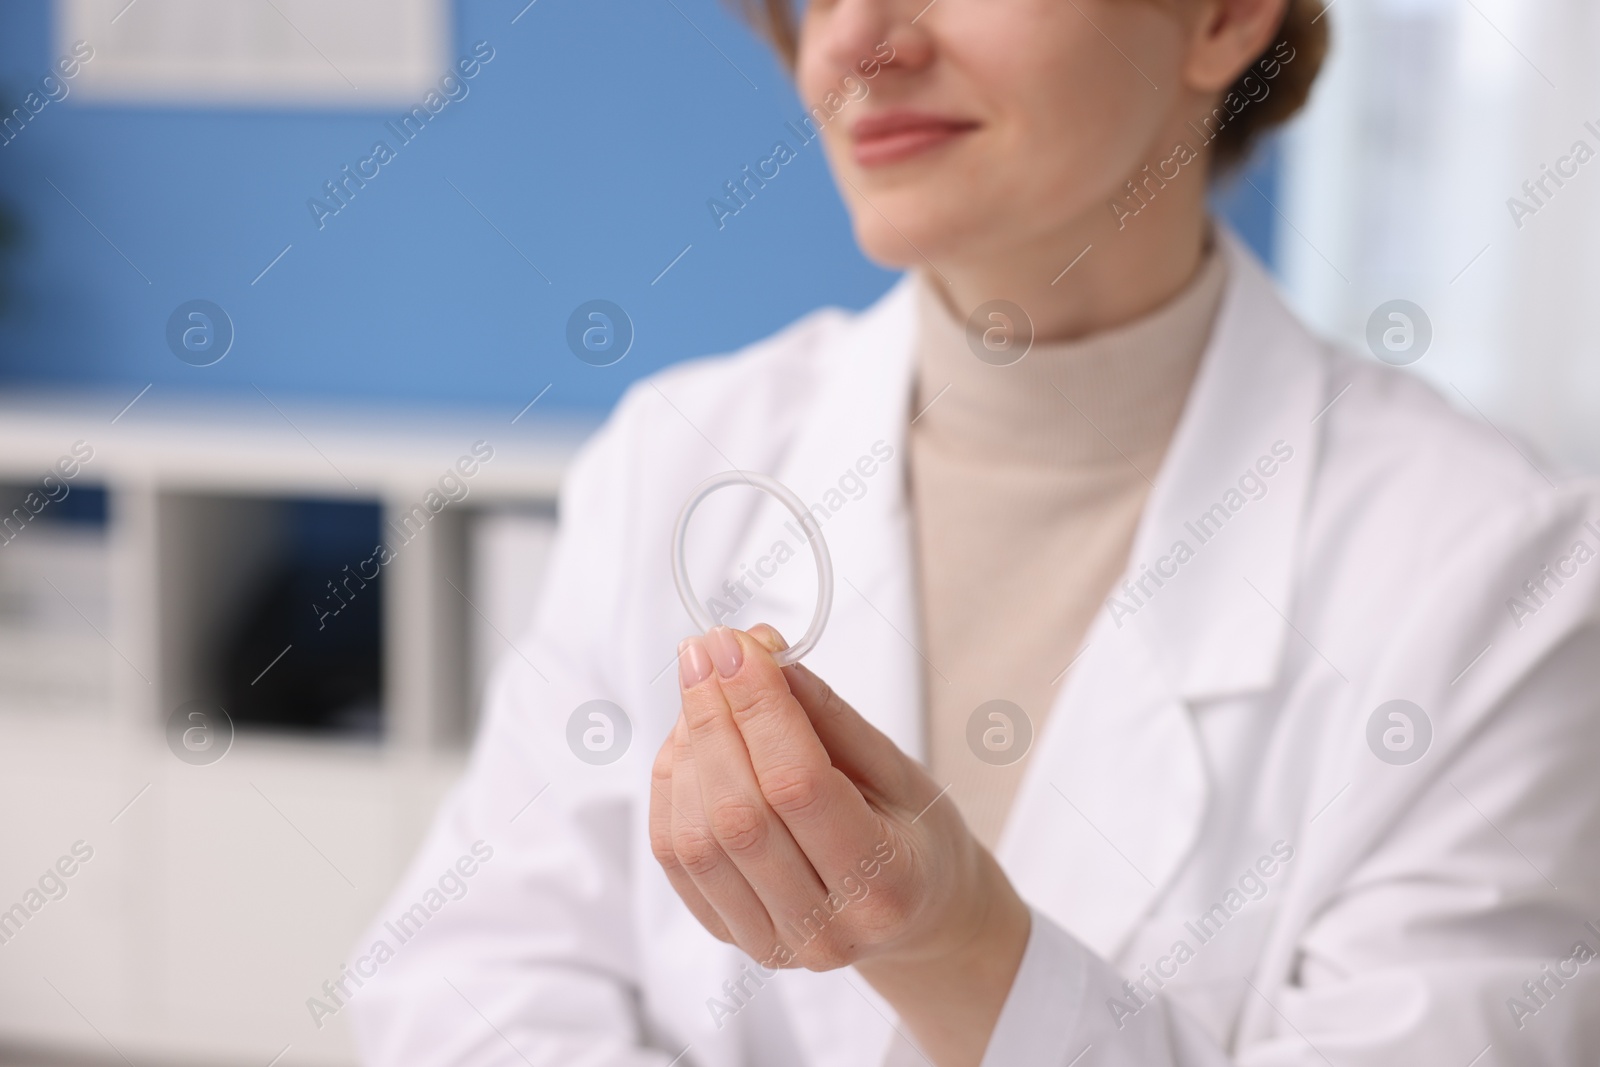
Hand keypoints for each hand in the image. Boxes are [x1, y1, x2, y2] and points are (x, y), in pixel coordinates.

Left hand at [649, 625, 1031, 1066]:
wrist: (915, 915)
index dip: (757, 706)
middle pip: (738, 813)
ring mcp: (770, 942)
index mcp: (885, 884)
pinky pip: (675, 857)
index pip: (797, 784)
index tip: (735, 644)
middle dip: (712, 717)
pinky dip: (671, 786)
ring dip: (687, 750)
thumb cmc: (913, 833)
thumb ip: (827, 715)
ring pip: (694, 838)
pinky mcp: (728, 935)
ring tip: (704, 695)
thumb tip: (759, 654)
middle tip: (704, 651)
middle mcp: (824, 929)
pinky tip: (691, 743)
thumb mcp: (897, 767)